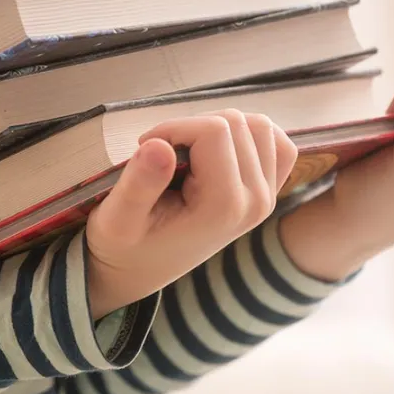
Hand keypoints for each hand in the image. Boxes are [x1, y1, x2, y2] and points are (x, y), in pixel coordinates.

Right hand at [85, 110, 297, 318]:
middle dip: (192, 128)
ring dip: (218, 128)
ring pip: (258, 126)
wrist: (139, 271)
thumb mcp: (117, 220)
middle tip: (163, 157)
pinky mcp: (268, 191)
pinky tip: (217, 150)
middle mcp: (255, 202)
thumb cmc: (124, 246)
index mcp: (223, 208)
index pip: (214, 129)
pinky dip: (249, 136)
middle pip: (236, 123)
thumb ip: (138, 184)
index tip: (146, 149)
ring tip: (186, 154)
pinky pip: (277, 144)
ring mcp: (267, 197)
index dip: (173, 127)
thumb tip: (157, 145)